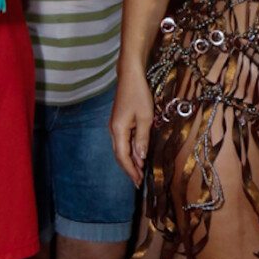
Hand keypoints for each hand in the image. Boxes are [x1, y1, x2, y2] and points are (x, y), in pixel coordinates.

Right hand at [111, 69, 153, 185]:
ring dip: (130, 161)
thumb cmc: (139, 94)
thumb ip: (142, 139)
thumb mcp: (145, 118)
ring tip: (139, 172)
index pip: (123, 157)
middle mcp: (113, 130)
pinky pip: (123, 141)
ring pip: (121, 149)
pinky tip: (137, 155)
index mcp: (118, 130)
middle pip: (120, 155)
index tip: (138, 182)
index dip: (131, 171)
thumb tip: (140, 158)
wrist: (130, 76)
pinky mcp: (119, 122)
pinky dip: (130, 151)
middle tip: (138, 182)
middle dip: (129, 169)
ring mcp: (115, 126)